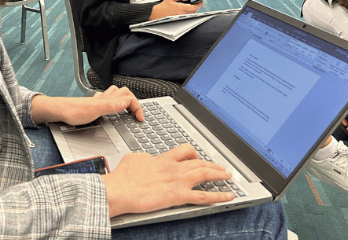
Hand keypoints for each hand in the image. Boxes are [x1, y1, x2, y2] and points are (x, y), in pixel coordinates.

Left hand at [64, 85, 142, 124]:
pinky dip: (113, 101)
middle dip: (134, 101)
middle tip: (136, 113)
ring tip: (128, 107)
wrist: (60, 111)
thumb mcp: (95, 110)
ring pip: (116, 94)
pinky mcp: (93, 104)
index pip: (129, 98)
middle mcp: (104, 98)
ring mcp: (99, 100)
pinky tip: (110, 106)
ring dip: (125, 98)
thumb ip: (111, 106)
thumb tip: (127, 102)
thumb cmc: (74, 111)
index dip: (137, 108)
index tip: (140, 118)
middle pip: (125, 92)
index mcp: (107, 99)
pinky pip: (107, 99)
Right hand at [103, 145, 234, 217]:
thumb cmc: (123, 177)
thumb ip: (144, 159)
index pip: (185, 150)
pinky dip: (218, 196)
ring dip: (219, 174)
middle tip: (221, 167)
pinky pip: (203, 196)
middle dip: (212, 164)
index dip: (194, 153)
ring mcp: (178, 181)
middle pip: (199, 161)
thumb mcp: (134, 159)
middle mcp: (174, 167)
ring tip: (228, 176)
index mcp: (164, 158)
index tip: (198, 156)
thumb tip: (144, 160)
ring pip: (205, 174)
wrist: (119, 189)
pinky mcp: (178, 196)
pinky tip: (228, 196)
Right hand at [149, 0, 201, 19]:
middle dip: (197, 7)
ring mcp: (180, 17)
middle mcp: (181, 14)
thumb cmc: (163, 6)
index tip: (201, 2)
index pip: (193, 7)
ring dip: (194, 10)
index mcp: (180, 8)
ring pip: (190, 14)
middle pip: (193, 12)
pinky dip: (189, 13)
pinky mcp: (178, 19)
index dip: (199, 5)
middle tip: (199, 3)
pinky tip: (189, 10)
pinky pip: (186, 16)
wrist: (156, 14)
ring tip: (195, 6)